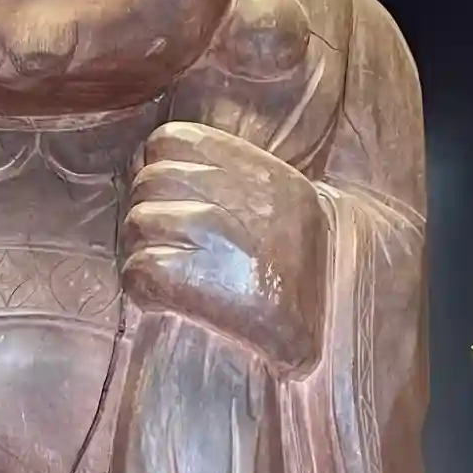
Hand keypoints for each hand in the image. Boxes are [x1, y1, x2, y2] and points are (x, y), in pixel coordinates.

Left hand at [121, 119, 327, 371]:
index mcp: (258, 172)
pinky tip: (163, 301)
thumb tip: (150, 166)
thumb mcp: (281, 204)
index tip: (162, 199)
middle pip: (148, 182)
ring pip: (137, 223)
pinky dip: (141, 288)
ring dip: (140, 252)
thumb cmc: (300, 274)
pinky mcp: (198, 282)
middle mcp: (239, 197)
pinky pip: (137, 268)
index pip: (170, 141)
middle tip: (163, 248)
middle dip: (146, 214)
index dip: (152, 168)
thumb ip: (228, 178)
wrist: (335, 331)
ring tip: (168, 277)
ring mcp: (218, 237)